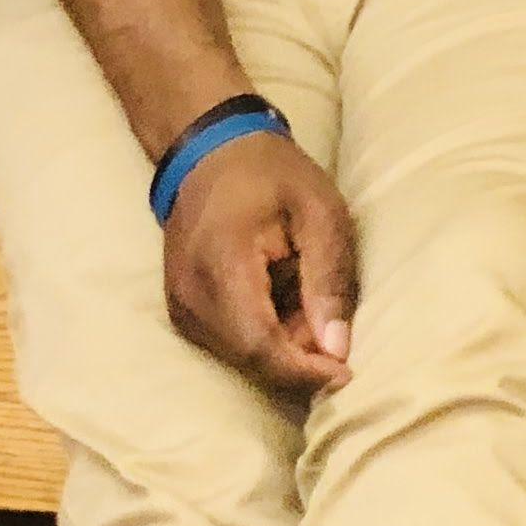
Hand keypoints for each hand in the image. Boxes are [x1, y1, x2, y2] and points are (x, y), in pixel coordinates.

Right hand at [161, 130, 358, 398]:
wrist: (210, 152)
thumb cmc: (273, 175)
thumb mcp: (320, 212)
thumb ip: (328, 279)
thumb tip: (337, 349)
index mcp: (221, 264)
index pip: (259, 345)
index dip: (303, 371)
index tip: (346, 373)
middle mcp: (190, 293)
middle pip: (249, 358)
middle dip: (299, 359)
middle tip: (334, 327)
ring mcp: (179, 304)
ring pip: (238, 356)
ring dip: (283, 348)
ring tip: (310, 304)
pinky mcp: (182, 309)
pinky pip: (226, 343)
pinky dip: (264, 337)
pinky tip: (286, 304)